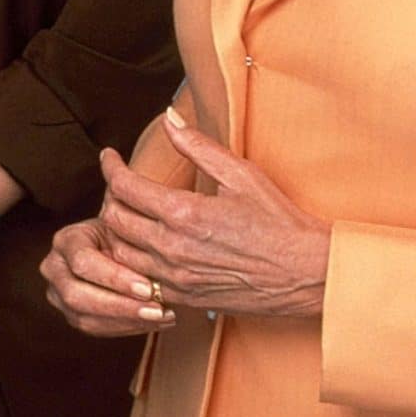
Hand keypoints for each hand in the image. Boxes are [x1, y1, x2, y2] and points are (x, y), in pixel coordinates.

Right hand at [41, 214, 175, 336]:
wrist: (118, 245)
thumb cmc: (126, 236)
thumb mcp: (129, 235)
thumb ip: (134, 253)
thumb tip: (157, 283)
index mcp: (66, 240)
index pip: (83, 261)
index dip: (115, 278)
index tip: (148, 289)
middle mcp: (54, 268)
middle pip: (76, 295)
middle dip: (121, 307)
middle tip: (157, 311)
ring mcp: (58, 294)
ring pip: (85, 318)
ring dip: (128, 322)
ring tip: (163, 318)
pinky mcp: (71, 314)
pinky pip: (95, 328)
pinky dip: (128, 327)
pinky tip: (154, 322)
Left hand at [93, 115, 331, 319]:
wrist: (306, 274)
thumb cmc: (279, 222)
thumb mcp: (241, 174)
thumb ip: (198, 146)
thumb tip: (169, 120)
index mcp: (185, 213)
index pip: (124, 186)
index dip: (110, 167)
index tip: (109, 157)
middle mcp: (173, 248)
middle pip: (114, 218)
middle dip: (110, 195)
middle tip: (119, 183)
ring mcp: (176, 276)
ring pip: (119, 251)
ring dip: (115, 229)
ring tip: (126, 212)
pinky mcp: (183, 296)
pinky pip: (138, 277)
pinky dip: (130, 258)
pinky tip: (142, 244)